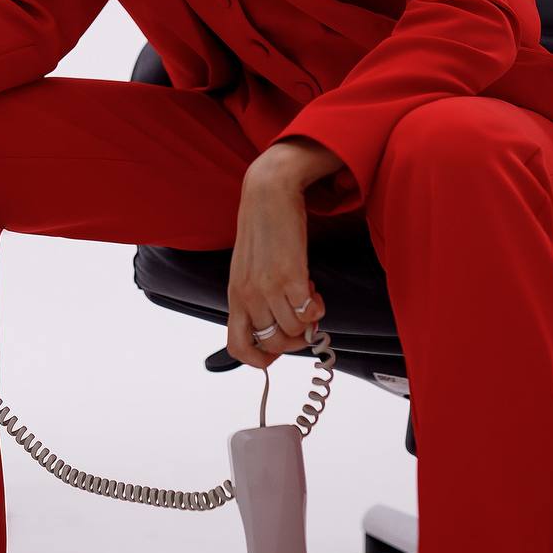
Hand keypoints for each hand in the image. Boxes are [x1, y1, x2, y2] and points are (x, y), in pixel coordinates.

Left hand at [226, 168, 325, 369]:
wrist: (268, 193)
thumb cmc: (261, 230)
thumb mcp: (247, 269)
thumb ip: (255, 297)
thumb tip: (277, 329)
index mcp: (235, 295)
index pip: (237, 346)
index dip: (259, 359)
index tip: (277, 350)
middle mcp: (248, 295)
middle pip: (273, 344)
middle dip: (293, 339)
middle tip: (300, 317)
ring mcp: (268, 287)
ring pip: (293, 332)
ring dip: (307, 321)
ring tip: (306, 294)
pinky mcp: (291, 276)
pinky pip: (308, 314)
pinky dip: (317, 310)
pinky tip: (315, 291)